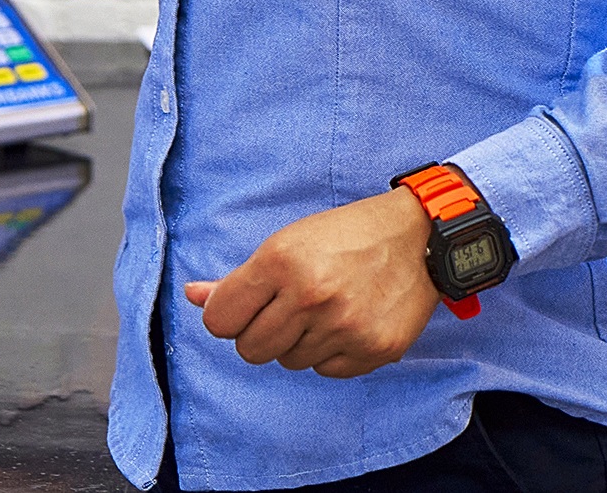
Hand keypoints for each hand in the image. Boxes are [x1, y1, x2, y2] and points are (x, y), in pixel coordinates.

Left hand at [183, 188, 437, 378]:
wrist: (415, 238)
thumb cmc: (341, 237)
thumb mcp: (282, 244)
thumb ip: (235, 280)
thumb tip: (191, 296)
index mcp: (280, 262)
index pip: (220, 321)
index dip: (225, 317)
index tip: (239, 309)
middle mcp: (310, 297)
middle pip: (250, 349)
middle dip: (256, 334)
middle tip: (279, 310)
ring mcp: (344, 327)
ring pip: (288, 361)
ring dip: (294, 343)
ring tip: (317, 311)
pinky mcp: (374, 350)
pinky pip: (324, 370)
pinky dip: (327, 354)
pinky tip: (341, 324)